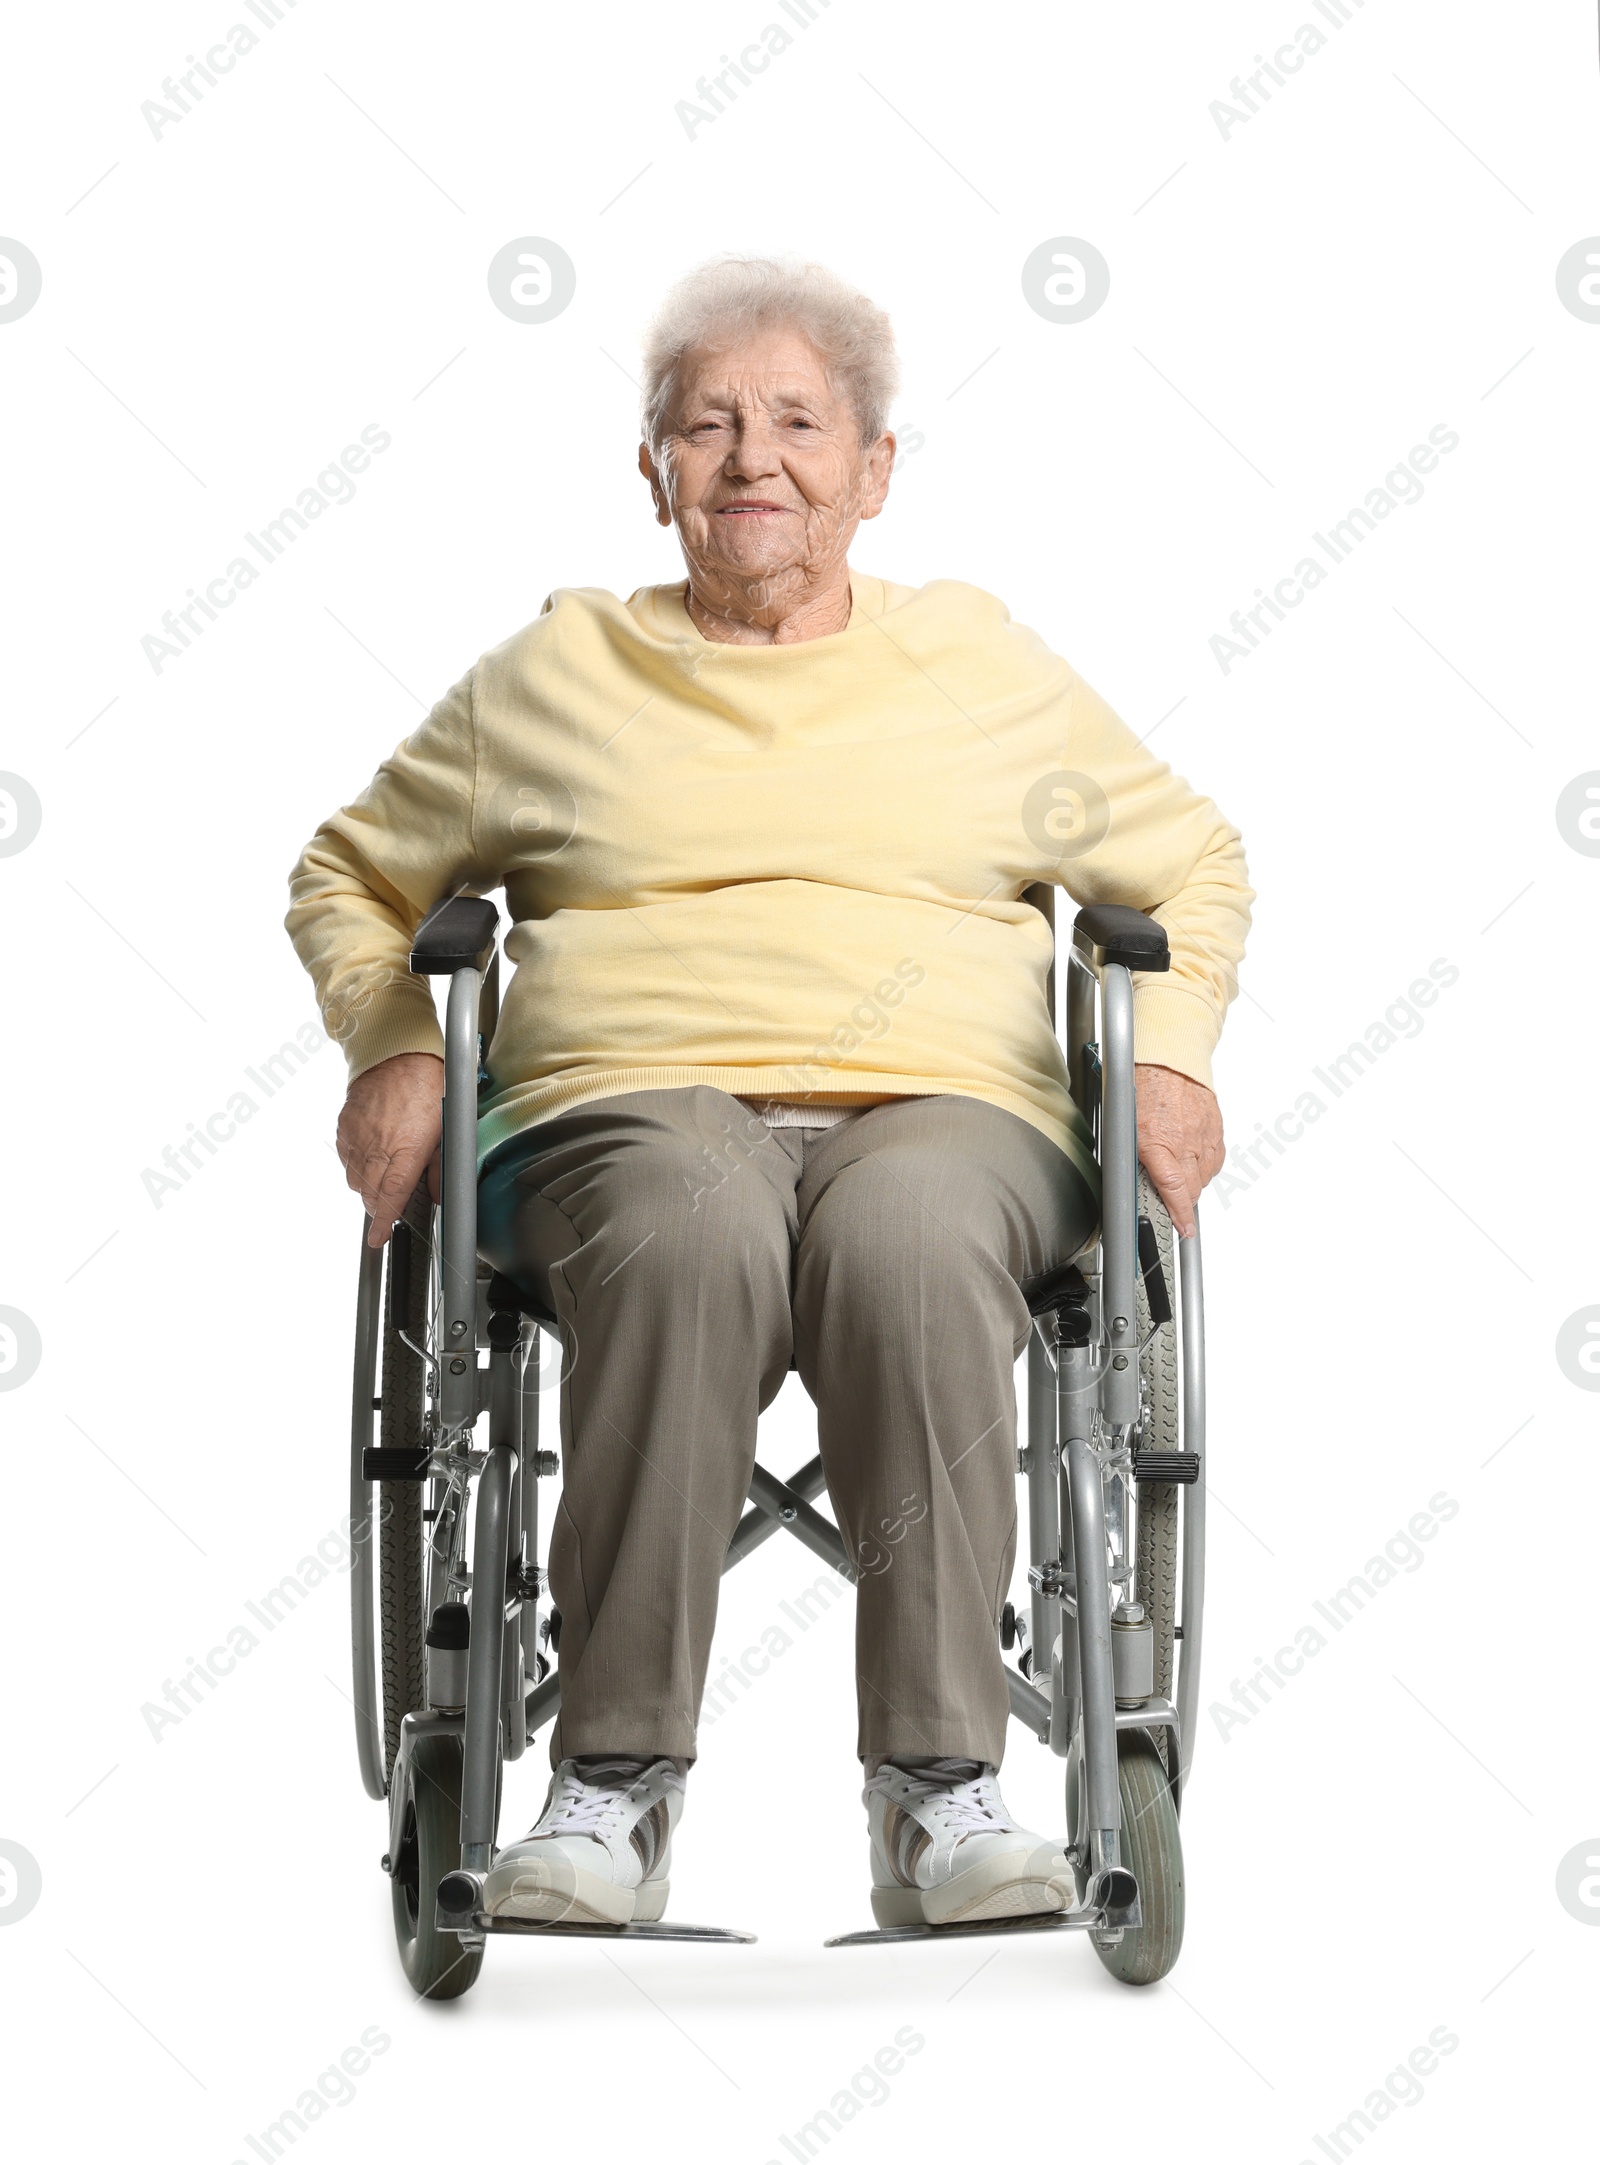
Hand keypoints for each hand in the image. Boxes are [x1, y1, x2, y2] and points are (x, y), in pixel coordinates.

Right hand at [336, 1051, 443, 1247]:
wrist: (397, 1054)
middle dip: (378, 1206)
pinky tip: (369, 1157)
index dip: (384, 1221)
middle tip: (389, 1206)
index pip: (392, 1196)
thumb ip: (441, 1167)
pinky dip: (355, 1165)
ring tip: (382, 1176)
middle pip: (369, 1193)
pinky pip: (344, 1158)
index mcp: (407, 1149)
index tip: (379, 1237)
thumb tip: (441, 1194)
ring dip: (366, 1186)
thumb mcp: (446, 1129)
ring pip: (354, 1179)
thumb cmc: (428, 1086)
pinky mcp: (344, 1127)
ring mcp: (358, 1136)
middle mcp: (379, 1146)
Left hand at [1134, 1064, 1223, 1239]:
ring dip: (1195, 1181)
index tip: (1184, 1229)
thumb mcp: (1124, 1125)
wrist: (1166, 1055)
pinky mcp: (1215, 1124)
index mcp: (1157, 1141)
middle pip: (1194, 1187)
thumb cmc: (1139, 1085)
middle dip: (1185, 1200)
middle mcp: (1184, 1139)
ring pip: (1207, 1174)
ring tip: (1180, 1172)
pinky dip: (1207, 1164)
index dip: (1180, 1214)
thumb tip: (1134, 1180)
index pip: (1175, 1189)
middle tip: (1174, 1202)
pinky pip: (1216, 1156)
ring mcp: (1203, 1132)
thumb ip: (1134, 1155)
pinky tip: (1195, 1159)